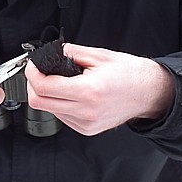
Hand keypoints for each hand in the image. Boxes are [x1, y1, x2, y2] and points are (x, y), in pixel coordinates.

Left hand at [25, 43, 173, 135]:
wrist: (149, 93)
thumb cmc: (130, 73)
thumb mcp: (98, 55)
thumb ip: (70, 52)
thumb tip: (48, 52)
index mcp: (88, 91)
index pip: (43, 87)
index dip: (32, 73)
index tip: (33, 65)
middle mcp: (86, 111)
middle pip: (39, 103)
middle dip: (33, 85)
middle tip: (39, 72)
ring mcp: (86, 124)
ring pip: (48, 111)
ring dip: (45, 95)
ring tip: (59, 80)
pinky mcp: (86, 130)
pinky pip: (61, 116)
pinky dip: (58, 103)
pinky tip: (70, 93)